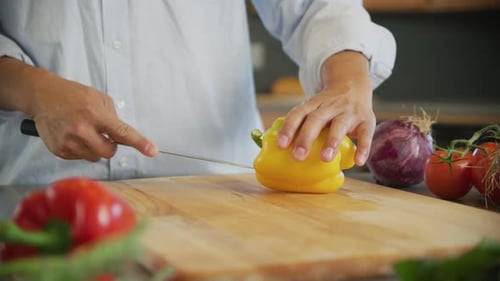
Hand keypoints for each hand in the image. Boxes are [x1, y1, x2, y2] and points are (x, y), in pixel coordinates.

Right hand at [0, 58, 157, 161]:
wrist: (42, 96)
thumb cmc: (73, 95)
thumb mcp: (99, 98)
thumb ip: (113, 118)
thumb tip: (122, 137)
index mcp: (95, 114)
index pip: (122, 133)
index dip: (139, 143)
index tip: (152, 150)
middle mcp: (81, 130)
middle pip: (110, 153)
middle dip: (111, 146)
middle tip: (103, 134)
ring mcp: (69, 142)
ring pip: (95, 158)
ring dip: (95, 148)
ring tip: (84, 132)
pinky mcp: (59, 150)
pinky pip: (81, 158)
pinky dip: (82, 150)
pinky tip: (73, 136)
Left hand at [276, 51, 374, 165]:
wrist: (353, 83)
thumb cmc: (326, 105)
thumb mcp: (310, 107)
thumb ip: (293, 123)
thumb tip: (262, 140)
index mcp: (313, 104)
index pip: (298, 113)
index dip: (288, 128)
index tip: (280, 145)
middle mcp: (330, 106)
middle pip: (316, 120)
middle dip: (306, 138)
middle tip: (298, 157)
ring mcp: (349, 112)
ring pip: (339, 125)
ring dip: (332, 141)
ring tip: (325, 159)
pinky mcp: (367, 119)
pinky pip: (366, 134)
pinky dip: (363, 147)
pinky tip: (358, 162)